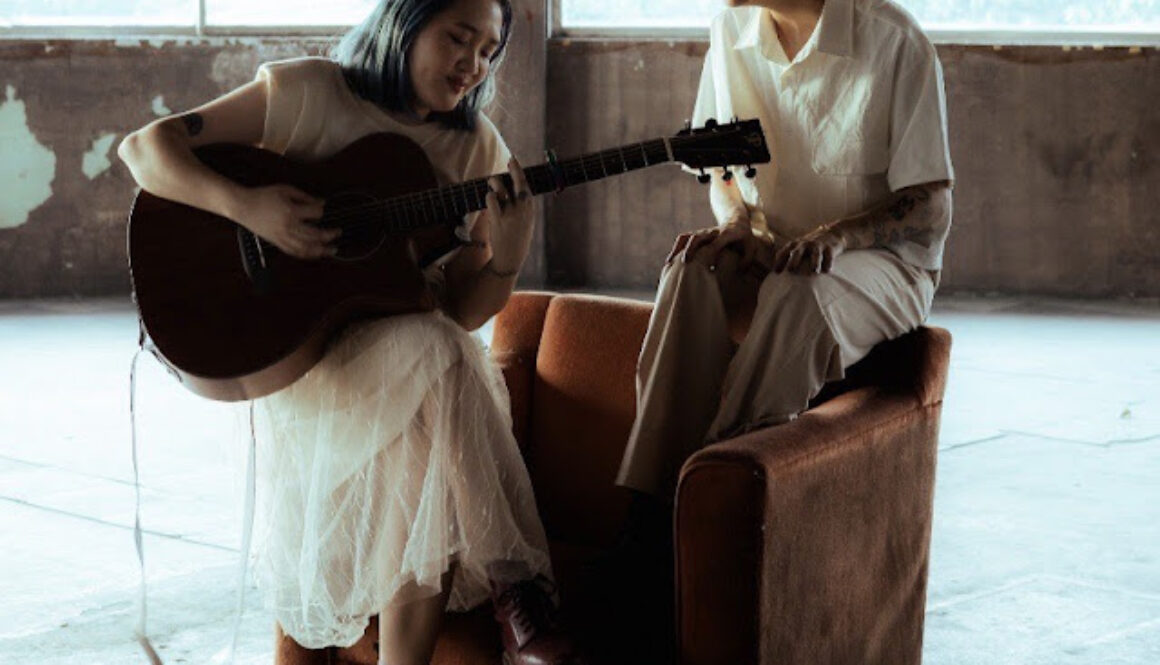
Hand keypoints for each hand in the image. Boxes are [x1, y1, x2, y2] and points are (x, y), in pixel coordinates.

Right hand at [233, 184, 337, 259]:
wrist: (243, 206)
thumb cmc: (263, 196)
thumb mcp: (285, 190)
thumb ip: (304, 196)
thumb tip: (321, 202)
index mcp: (291, 211)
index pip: (315, 214)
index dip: (321, 209)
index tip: (322, 206)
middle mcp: (289, 226)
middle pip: (315, 235)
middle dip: (329, 235)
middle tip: (338, 233)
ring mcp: (283, 237)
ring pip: (306, 248)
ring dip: (321, 250)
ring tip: (332, 250)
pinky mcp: (277, 242)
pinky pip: (295, 252)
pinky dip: (307, 254)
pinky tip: (315, 254)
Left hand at [485, 157, 534, 273]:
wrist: (510, 258)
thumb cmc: (517, 239)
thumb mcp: (525, 222)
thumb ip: (521, 206)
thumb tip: (512, 188)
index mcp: (530, 208)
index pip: (525, 185)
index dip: (519, 171)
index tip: (513, 160)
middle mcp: (522, 209)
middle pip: (518, 182)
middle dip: (514, 169)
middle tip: (510, 160)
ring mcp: (510, 213)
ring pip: (500, 188)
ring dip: (494, 183)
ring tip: (493, 185)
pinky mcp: (498, 219)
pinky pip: (490, 199)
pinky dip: (489, 197)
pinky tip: (490, 201)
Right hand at [666, 219, 769, 272]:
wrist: (736, 220)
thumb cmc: (744, 238)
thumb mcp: (751, 247)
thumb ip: (746, 260)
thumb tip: (737, 272)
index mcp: (726, 234)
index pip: (717, 242)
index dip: (711, 251)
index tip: (707, 265)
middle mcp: (712, 232)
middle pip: (697, 237)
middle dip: (690, 249)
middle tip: (684, 262)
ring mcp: (702, 233)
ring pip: (687, 237)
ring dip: (678, 249)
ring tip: (669, 264)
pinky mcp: (696, 235)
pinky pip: (683, 239)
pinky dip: (675, 249)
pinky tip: (669, 262)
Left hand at [772, 224, 845, 274]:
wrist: (833, 233)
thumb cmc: (810, 245)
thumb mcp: (798, 247)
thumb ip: (787, 255)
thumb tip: (773, 272)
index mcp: (795, 244)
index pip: (785, 252)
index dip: (780, 261)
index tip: (776, 272)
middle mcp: (805, 244)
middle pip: (798, 251)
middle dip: (794, 260)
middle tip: (791, 270)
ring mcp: (818, 245)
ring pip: (815, 254)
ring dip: (814, 262)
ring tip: (814, 271)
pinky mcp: (830, 248)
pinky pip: (829, 256)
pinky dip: (828, 263)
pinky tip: (827, 271)